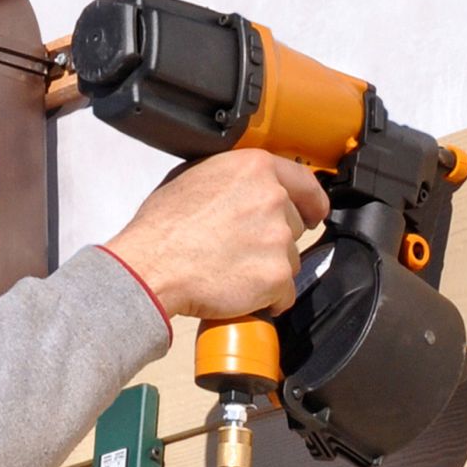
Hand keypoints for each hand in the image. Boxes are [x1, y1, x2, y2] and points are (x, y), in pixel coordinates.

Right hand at [106, 149, 328, 319]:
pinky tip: (240, 291)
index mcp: (255, 168)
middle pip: (294, 225)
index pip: (306, 182)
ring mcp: (278, 238)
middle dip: (274, 240)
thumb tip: (248, 184)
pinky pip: (284, 292)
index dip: (312, 201)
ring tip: (232, 269)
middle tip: (240, 247)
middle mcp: (273, 198)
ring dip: (269, 268)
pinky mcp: (277, 275)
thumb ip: (234, 176)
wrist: (152, 266)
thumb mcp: (194, 176)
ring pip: (290, 259)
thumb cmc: (164, 227)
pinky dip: (268, 298)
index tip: (314, 212)